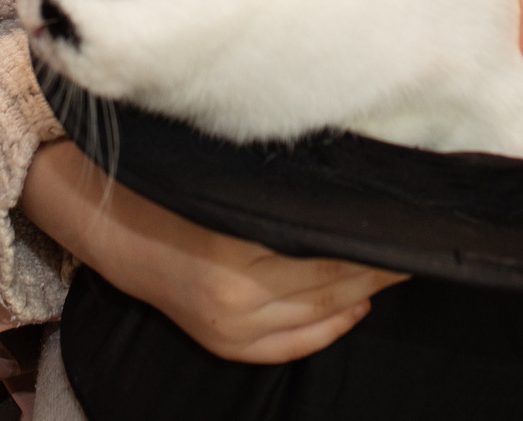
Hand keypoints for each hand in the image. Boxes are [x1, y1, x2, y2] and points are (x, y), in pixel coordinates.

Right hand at [21, 142, 402, 362]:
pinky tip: (360, 303)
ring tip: (398, 261)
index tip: (407, 211)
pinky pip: (294, 345)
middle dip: (379, 260)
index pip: (331, 248)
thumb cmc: (169, 184)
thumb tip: (350, 179)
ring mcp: (231, 328)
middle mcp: (235, 299)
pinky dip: (333, 326)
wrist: (107, 224)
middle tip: (416, 234)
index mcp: (234, 250)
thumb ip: (283, 187)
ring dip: (366, 289)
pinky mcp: (225, 344)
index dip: (373, 233)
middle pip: (335, 283)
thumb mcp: (227, 177)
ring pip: (322, 313)